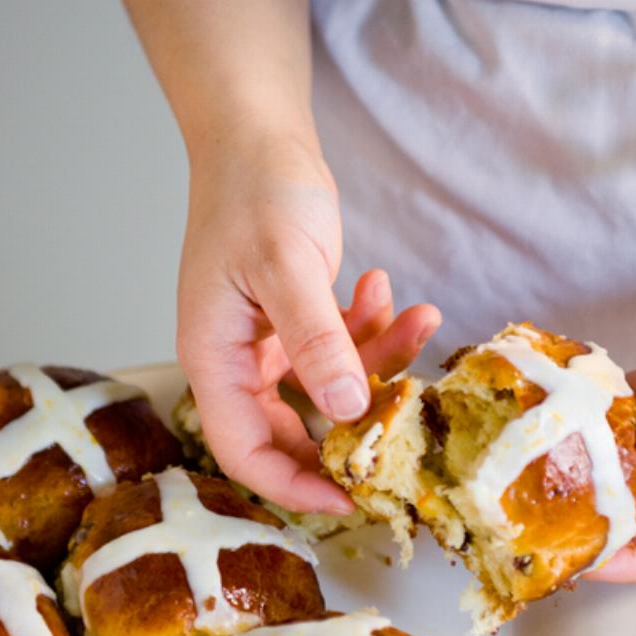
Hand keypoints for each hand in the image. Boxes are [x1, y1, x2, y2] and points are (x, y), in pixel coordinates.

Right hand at [176, 129, 440, 514]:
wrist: (258, 137)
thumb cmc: (254, 191)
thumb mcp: (285, 266)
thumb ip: (314, 339)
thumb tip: (346, 410)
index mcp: (213, 358)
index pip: (244, 451)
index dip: (294, 485)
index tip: (351, 499)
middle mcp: (237, 361)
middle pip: (292, 429)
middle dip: (351, 427)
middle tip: (406, 425)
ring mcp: (268, 344)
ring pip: (329, 387)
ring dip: (378, 361)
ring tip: (421, 319)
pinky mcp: (297, 323)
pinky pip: (342, 349)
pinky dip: (372, 330)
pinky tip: (387, 292)